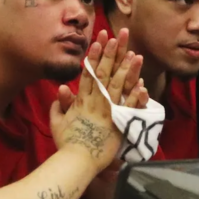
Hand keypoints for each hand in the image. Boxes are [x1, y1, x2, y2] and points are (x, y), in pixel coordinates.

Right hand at [50, 29, 143, 171]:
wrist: (78, 161)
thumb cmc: (67, 144)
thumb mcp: (56, 123)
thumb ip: (58, 105)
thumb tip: (60, 90)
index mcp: (81, 101)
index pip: (89, 74)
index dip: (94, 57)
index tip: (99, 42)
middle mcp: (96, 102)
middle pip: (105, 74)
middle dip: (111, 54)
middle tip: (117, 38)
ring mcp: (108, 111)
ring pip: (119, 85)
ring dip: (126, 68)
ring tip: (133, 53)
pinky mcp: (119, 123)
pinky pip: (129, 106)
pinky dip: (136, 94)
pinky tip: (142, 82)